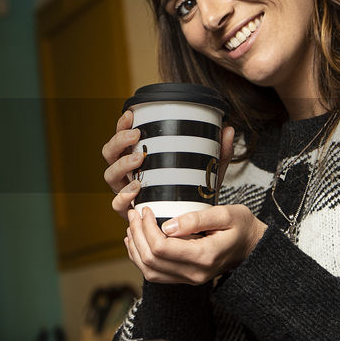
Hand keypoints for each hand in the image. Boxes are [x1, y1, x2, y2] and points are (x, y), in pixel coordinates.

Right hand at [103, 111, 235, 217]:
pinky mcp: (130, 213)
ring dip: (121, 165)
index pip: (122, 138)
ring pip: (109, 176)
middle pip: (109, 154)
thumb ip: (218, 152)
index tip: (132, 115)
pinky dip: (123, 196)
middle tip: (137, 136)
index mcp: (137, 158)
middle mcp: (126, 174)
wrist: (192, 225)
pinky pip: (117, 204)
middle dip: (119, 142)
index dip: (121, 125)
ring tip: (139, 160)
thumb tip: (229, 129)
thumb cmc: (193, 192)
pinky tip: (136, 190)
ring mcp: (125, 193)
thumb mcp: (206, 171)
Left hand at [124, 204, 266, 284]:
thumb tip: (167, 226)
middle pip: (151, 260)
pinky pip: (155, 274)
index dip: (147, 228)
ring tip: (132, 226)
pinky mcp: (185, 278)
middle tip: (134, 214)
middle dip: (137, 235)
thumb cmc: (241, 226)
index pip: (162, 248)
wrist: (252, 246)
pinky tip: (136, 241)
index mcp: (205, 256)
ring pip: (149, 271)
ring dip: (135, 248)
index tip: (146, 210)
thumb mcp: (226, 214)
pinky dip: (140, 258)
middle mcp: (195, 273)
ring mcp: (190, 279)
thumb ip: (197, 219)